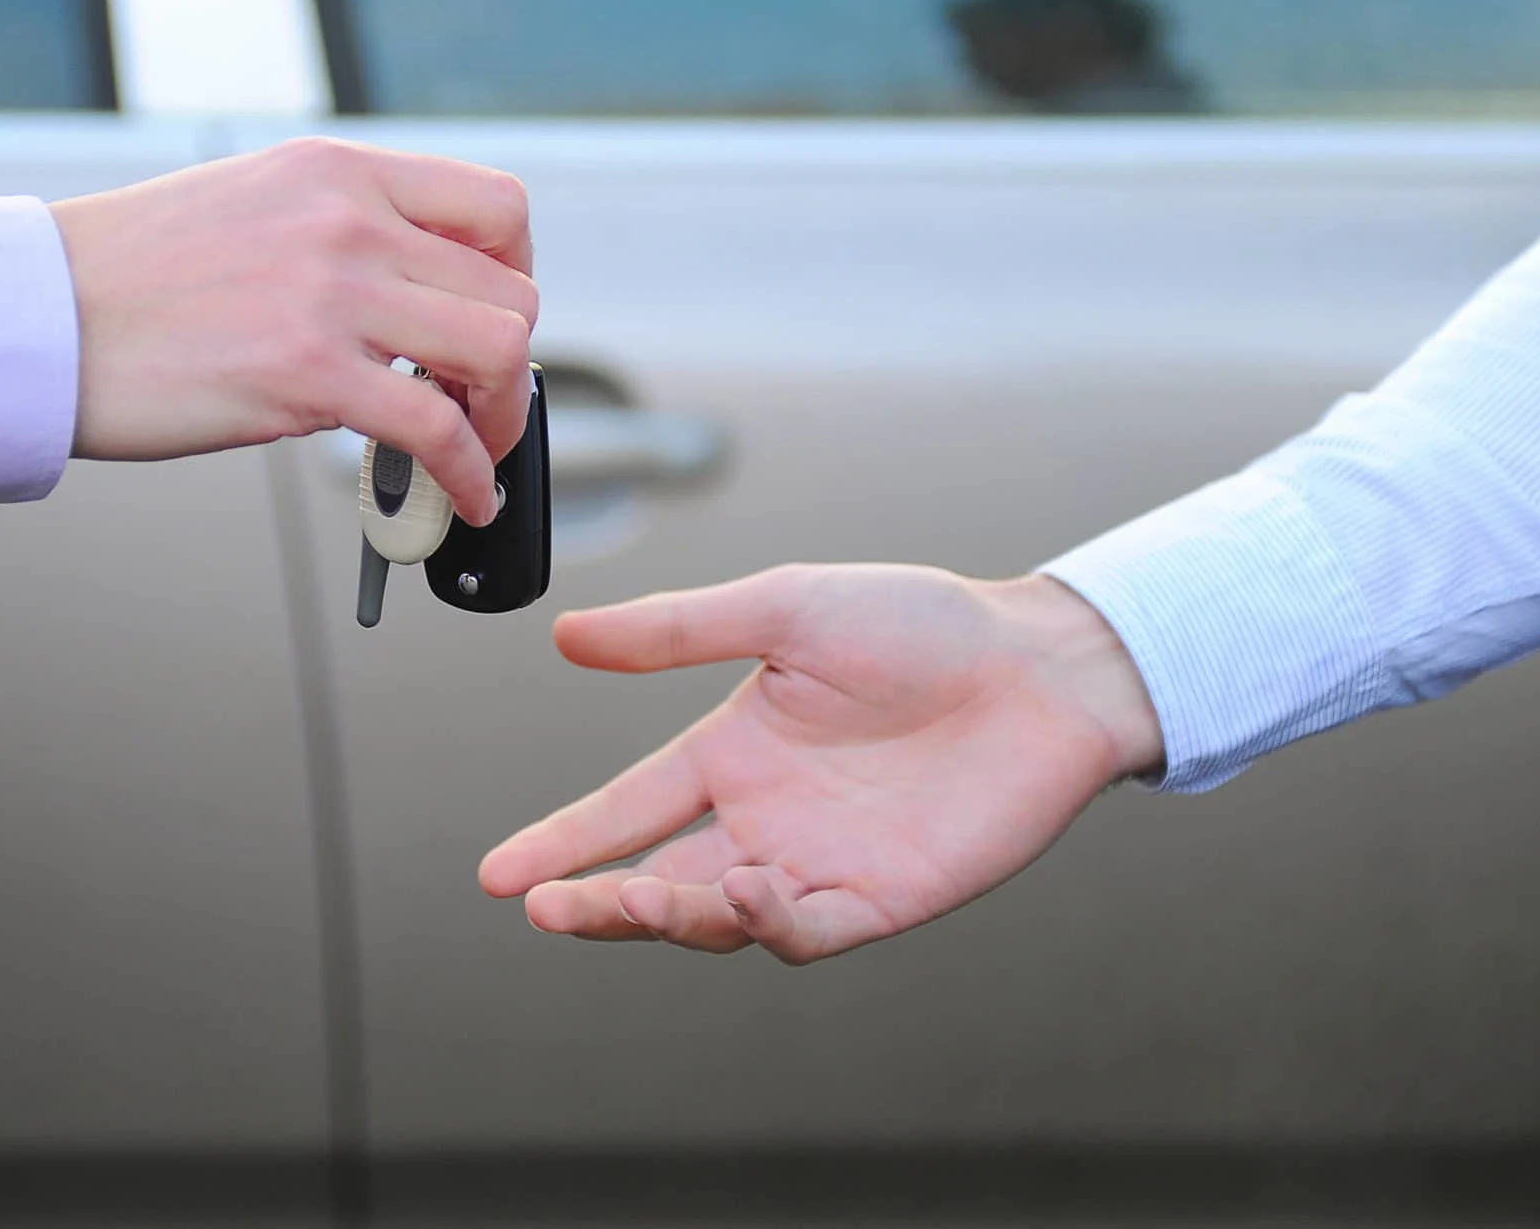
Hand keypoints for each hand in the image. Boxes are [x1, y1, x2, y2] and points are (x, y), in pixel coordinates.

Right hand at [50, 137, 534, 524]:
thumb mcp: (251, 207)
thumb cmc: (126, 279)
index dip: (518, 271)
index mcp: (335, 173)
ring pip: (497, 350)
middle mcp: (346, 218)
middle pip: (509, 287)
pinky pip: (439, 429)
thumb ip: (337, 234)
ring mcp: (330, 292)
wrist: (36, 318)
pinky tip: (463, 495)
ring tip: (475, 450)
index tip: (491, 317)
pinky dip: (472, 473)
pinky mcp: (306, 373)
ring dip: (501, 416)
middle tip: (480, 402)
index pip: (495, 205)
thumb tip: (410, 300)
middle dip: (508, 360)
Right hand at [480, 565, 1162, 962]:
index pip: (626, 808)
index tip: (498, 875)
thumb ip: (678, 630)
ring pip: (718, 918)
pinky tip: (747, 888)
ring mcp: (819, 864)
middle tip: (548, 905)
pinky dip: (763, 923)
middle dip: (597, 901)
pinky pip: (804, 932)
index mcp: (732, 751)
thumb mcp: (786, 608)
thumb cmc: (921, 623)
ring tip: (638, 894)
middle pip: (658, 880)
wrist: (1040, 665)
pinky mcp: (881, 900)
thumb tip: (565, 636)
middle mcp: (765, 817)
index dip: (563, 841)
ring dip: (670, 915)